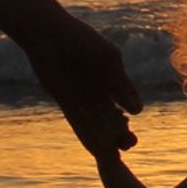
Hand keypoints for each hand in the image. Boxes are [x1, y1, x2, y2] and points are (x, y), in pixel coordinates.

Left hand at [26, 13, 140, 154]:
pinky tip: (99, 149)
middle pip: (115, 116)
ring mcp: (82, 96)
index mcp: (113, 76)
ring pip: (99, 123)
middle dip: (123, 131)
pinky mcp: (66, 101)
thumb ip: (122, 86)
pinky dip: (89, 136)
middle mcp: (99, 89)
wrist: (48, 35)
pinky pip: (80, 123)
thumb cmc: (80, 40)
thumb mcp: (108, 61)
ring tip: (117, 152)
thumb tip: (138, 111)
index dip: (131, 111)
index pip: (128, 100)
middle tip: (130, 143)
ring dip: (108, 139)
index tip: (130, 120)